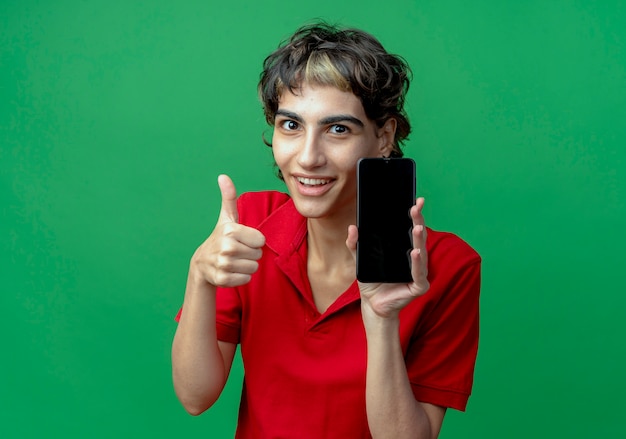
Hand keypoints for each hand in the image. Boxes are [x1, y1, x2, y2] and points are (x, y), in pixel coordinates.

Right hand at [190, 175, 265, 287]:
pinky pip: (246, 279)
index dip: (253, 241)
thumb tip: (223, 176)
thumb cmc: (221, 237)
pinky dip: (241, 277)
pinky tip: (231, 271)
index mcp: (230, 230)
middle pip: (258, 254)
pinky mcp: (222, 279)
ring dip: (247, 266)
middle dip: (250, 254)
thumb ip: (229, 197)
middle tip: (237, 251)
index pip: (261, 240)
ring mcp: (223, 264)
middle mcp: (226, 247)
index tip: (242, 239)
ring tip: (235, 261)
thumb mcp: (226, 218)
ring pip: (253, 268)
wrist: (202, 263)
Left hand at [346, 197, 429, 318]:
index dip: (414, 215)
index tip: (416, 200)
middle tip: (416, 206)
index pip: (410, 228)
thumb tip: (352, 227)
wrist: (372, 305)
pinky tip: (414, 252)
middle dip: (418, 220)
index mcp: (404, 249)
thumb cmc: (371, 282)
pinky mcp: (418, 286)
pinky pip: (418, 273)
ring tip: (417, 227)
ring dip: (419, 239)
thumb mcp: (360, 260)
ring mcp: (418, 272)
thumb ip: (355, 245)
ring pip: (421, 252)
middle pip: (418, 236)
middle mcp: (415, 259)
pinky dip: (417, 263)